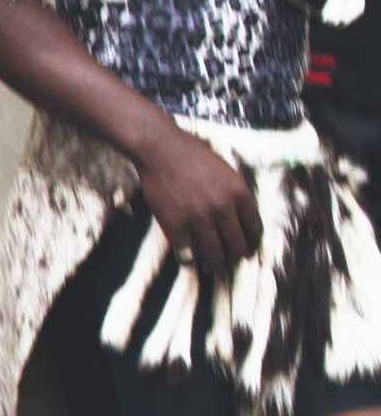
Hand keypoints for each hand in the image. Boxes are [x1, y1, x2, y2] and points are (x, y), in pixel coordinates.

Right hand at [139, 122, 258, 262]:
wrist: (160, 149)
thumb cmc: (194, 157)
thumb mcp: (227, 173)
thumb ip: (236, 197)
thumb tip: (239, 224)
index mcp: (240, 194)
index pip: (254, 230)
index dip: (252, 245)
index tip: (248, 251)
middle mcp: (222, 208)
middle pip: (237, 246)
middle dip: (234, 258)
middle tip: (229, 262)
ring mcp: (197, 217)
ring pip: (214, 254)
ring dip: (215, 263)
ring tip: (212, 266)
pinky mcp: (174, 224)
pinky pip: (186, 253)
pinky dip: (189, 259)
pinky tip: (189, 257)